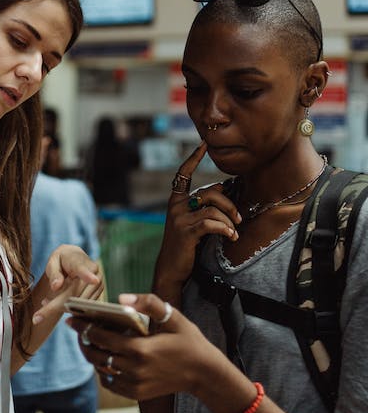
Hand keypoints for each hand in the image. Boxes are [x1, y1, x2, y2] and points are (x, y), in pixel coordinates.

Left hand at [32, 245, 102, 324]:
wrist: (75, 258)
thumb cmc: (62, 260)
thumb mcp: (53, 262)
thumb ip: (54, 273)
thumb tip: (56, 286)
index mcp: (81, 262)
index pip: (84, 270)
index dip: (88, 276)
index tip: (94, 280)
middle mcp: (95, 274)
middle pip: (76, 295)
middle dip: (57, 306)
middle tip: (37, 315)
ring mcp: (99, 286)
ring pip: (78, 305)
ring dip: (62, 308)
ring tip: (47, 302)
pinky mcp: (98, 296)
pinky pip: (83, 309)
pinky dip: (69, 309)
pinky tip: (58, 303)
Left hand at [68, 292, 224, 402]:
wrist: (204, 373)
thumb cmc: (188, 341)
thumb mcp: (173, 316)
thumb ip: (148, 303)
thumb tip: (121, 298)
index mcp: (140, 349)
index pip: (101, 338)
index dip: (84, 327)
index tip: (72, 319)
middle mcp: (134, 370)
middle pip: (96, 355)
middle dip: (83, 341)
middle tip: (77, 329)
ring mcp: (135, 384)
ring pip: (101, 370)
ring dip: (92, 356)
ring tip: (87, 342)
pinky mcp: (137, 394)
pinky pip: (111, 383)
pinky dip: (103, 372)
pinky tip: (103, 359)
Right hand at [155, 142, 240, 290]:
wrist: (172, 268)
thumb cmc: (186, 244)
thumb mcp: (194, 221)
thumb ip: (204, 205)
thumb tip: (223, 186)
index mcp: (177, 200)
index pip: (183, 173)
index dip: (193, 158)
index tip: (203, 144)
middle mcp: (176, 205)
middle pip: (210, 192)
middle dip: (229, 204)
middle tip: (239, 218)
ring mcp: (179, 217)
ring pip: (213, 208)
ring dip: (229, 220)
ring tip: (234, 232)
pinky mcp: (186, 231)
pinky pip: (211, 223)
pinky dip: (225, 229)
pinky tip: (231, 237)